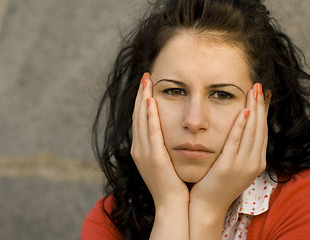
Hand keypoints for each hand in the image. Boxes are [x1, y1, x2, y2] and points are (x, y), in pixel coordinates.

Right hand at [131, 73, 188, 208]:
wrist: (172, 203)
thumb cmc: (172, 182)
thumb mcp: (164, 160)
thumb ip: (162, 145)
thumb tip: (168, 131)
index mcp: (141, 149)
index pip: (140, 119)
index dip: (142, 101)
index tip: (147, 85)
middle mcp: (139, 148)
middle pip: (138, 115)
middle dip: (141, 94)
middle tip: (145, 76)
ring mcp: (144, 152)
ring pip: (141, 119)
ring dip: (143, 99)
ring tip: (147, 81)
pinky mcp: (153, 157)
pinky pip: (151, 132)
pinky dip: (150, 116)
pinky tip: (152, 101)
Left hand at [190, 83, 267, 214]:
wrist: (207, 206)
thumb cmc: (216, 183)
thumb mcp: (233, 165)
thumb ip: (238, 149)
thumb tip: (239, 129)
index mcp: (256, 162)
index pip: (262, 131)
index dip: (263, 111)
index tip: (261, 95)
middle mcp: (254, 163)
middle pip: (260, 128)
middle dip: (260, 106)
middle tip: (259, 86)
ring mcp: (243, 165)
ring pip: (252, 132)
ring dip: (253, 110)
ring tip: (253, 92)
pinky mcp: (229, 167)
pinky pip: (236, 142)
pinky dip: (241, 126)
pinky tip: (242, 112)